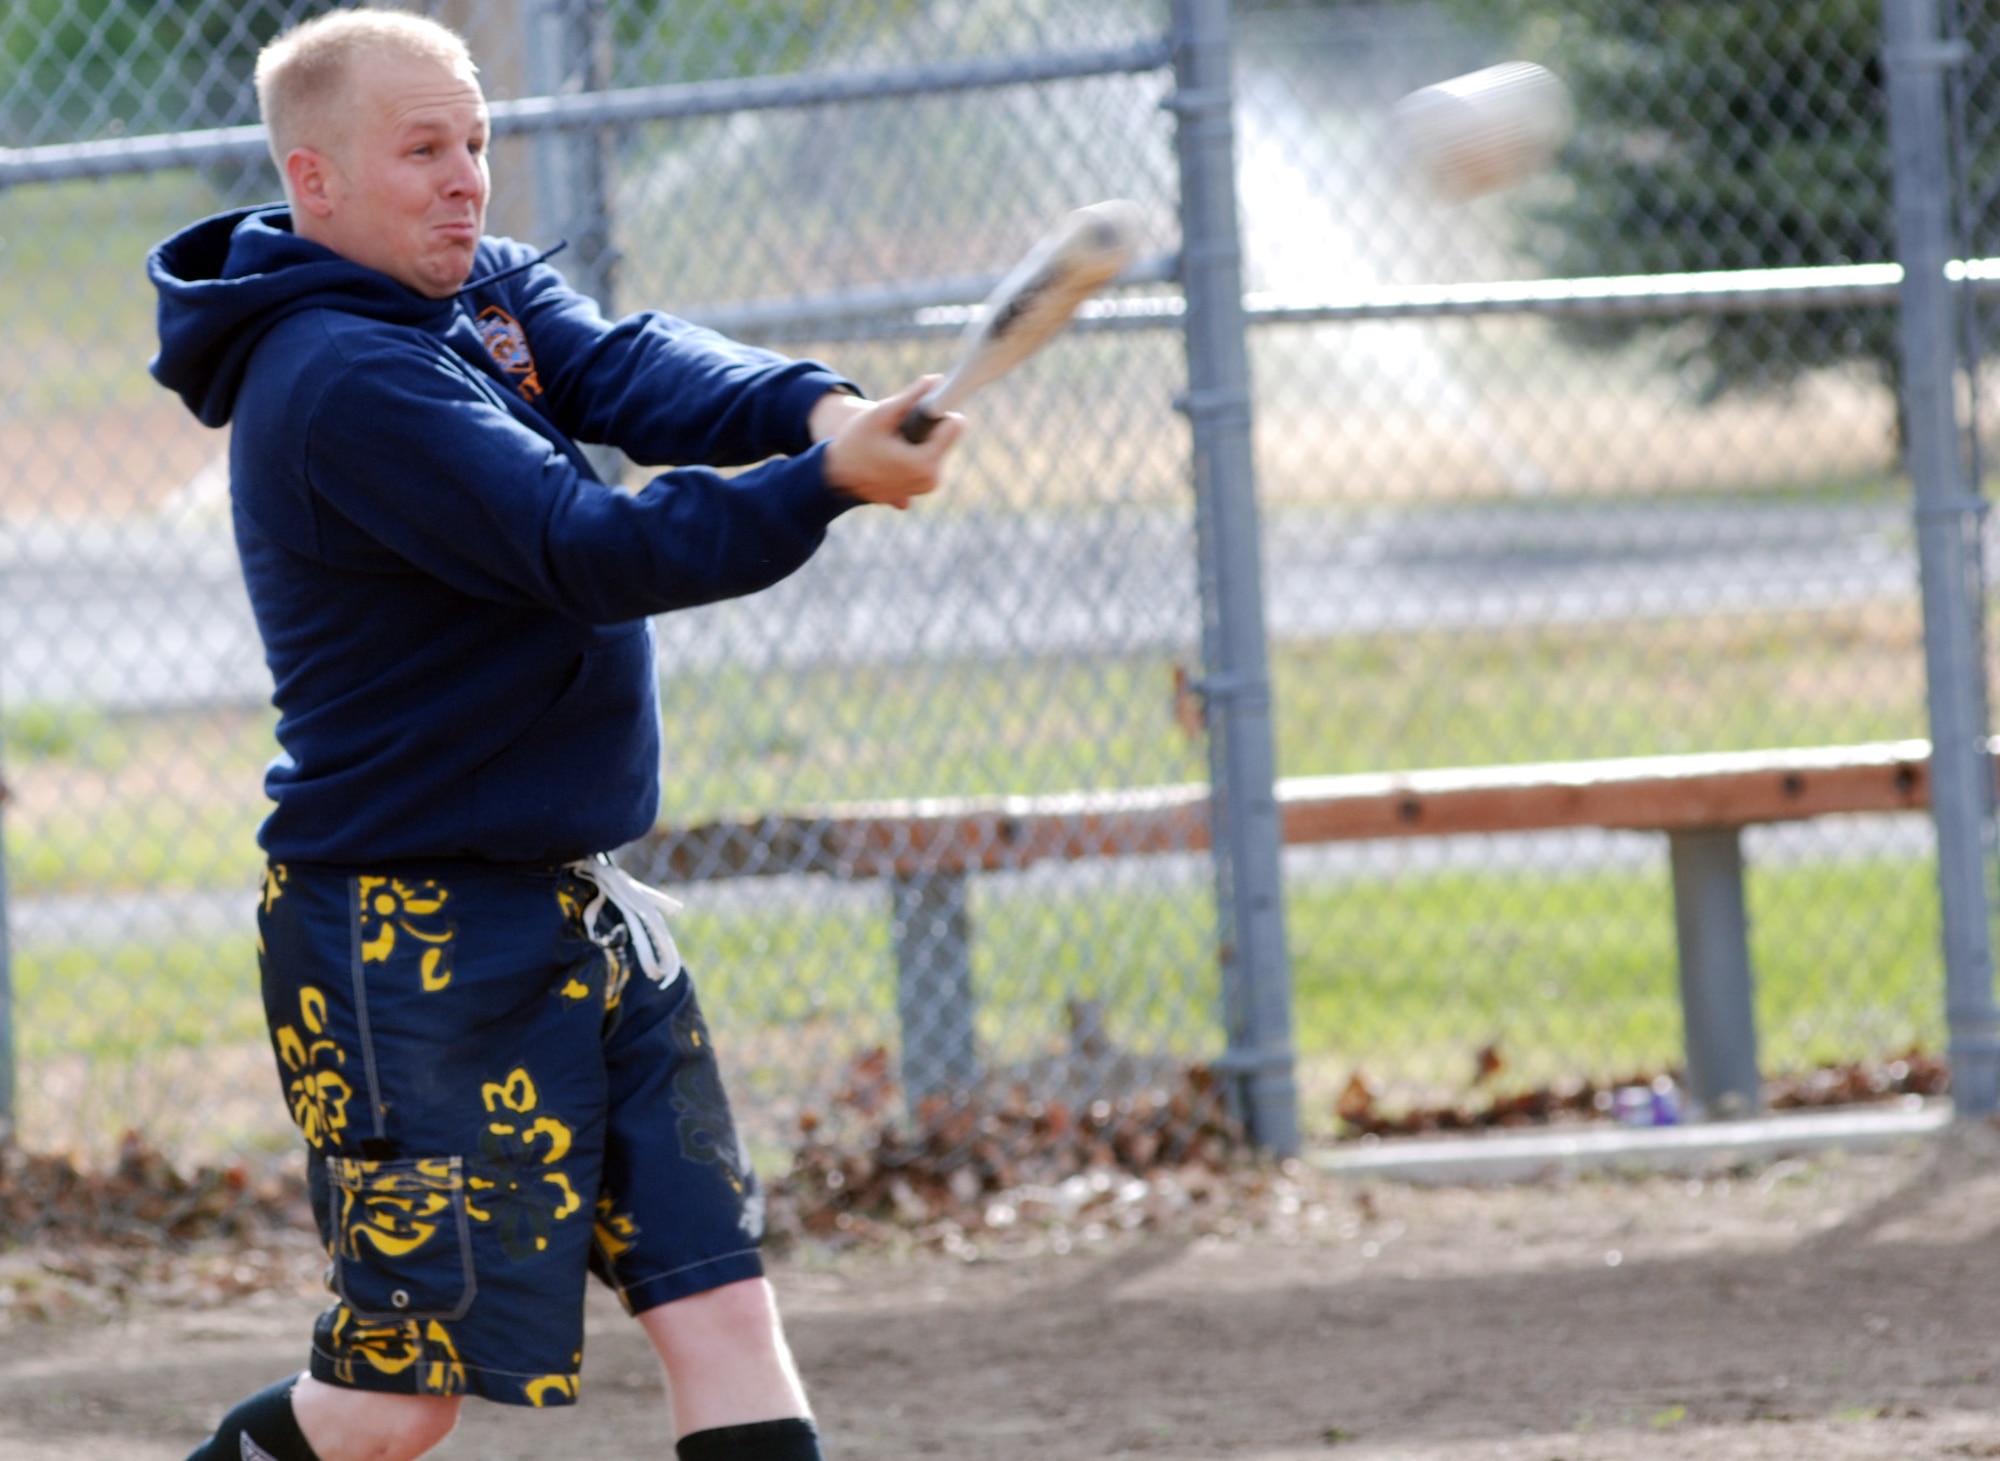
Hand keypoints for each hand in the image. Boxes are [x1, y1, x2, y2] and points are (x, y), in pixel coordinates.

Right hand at [817, 377, 964, 510]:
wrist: (836, 474)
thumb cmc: (855, 443)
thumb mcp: (880, 414)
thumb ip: (911, 397)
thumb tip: (937, 380)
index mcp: (925, 462)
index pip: (956, 424)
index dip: (938, 410)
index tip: (926, 405)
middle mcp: (932, 479)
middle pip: (947, 435)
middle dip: (927, 426)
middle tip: (899, 429)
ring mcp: (927, 486)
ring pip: (939, 445)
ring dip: (921, 439)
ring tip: (894, 442)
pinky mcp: (922, 488)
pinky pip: (930, 459)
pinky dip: (916, 453)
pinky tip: (895, 455)